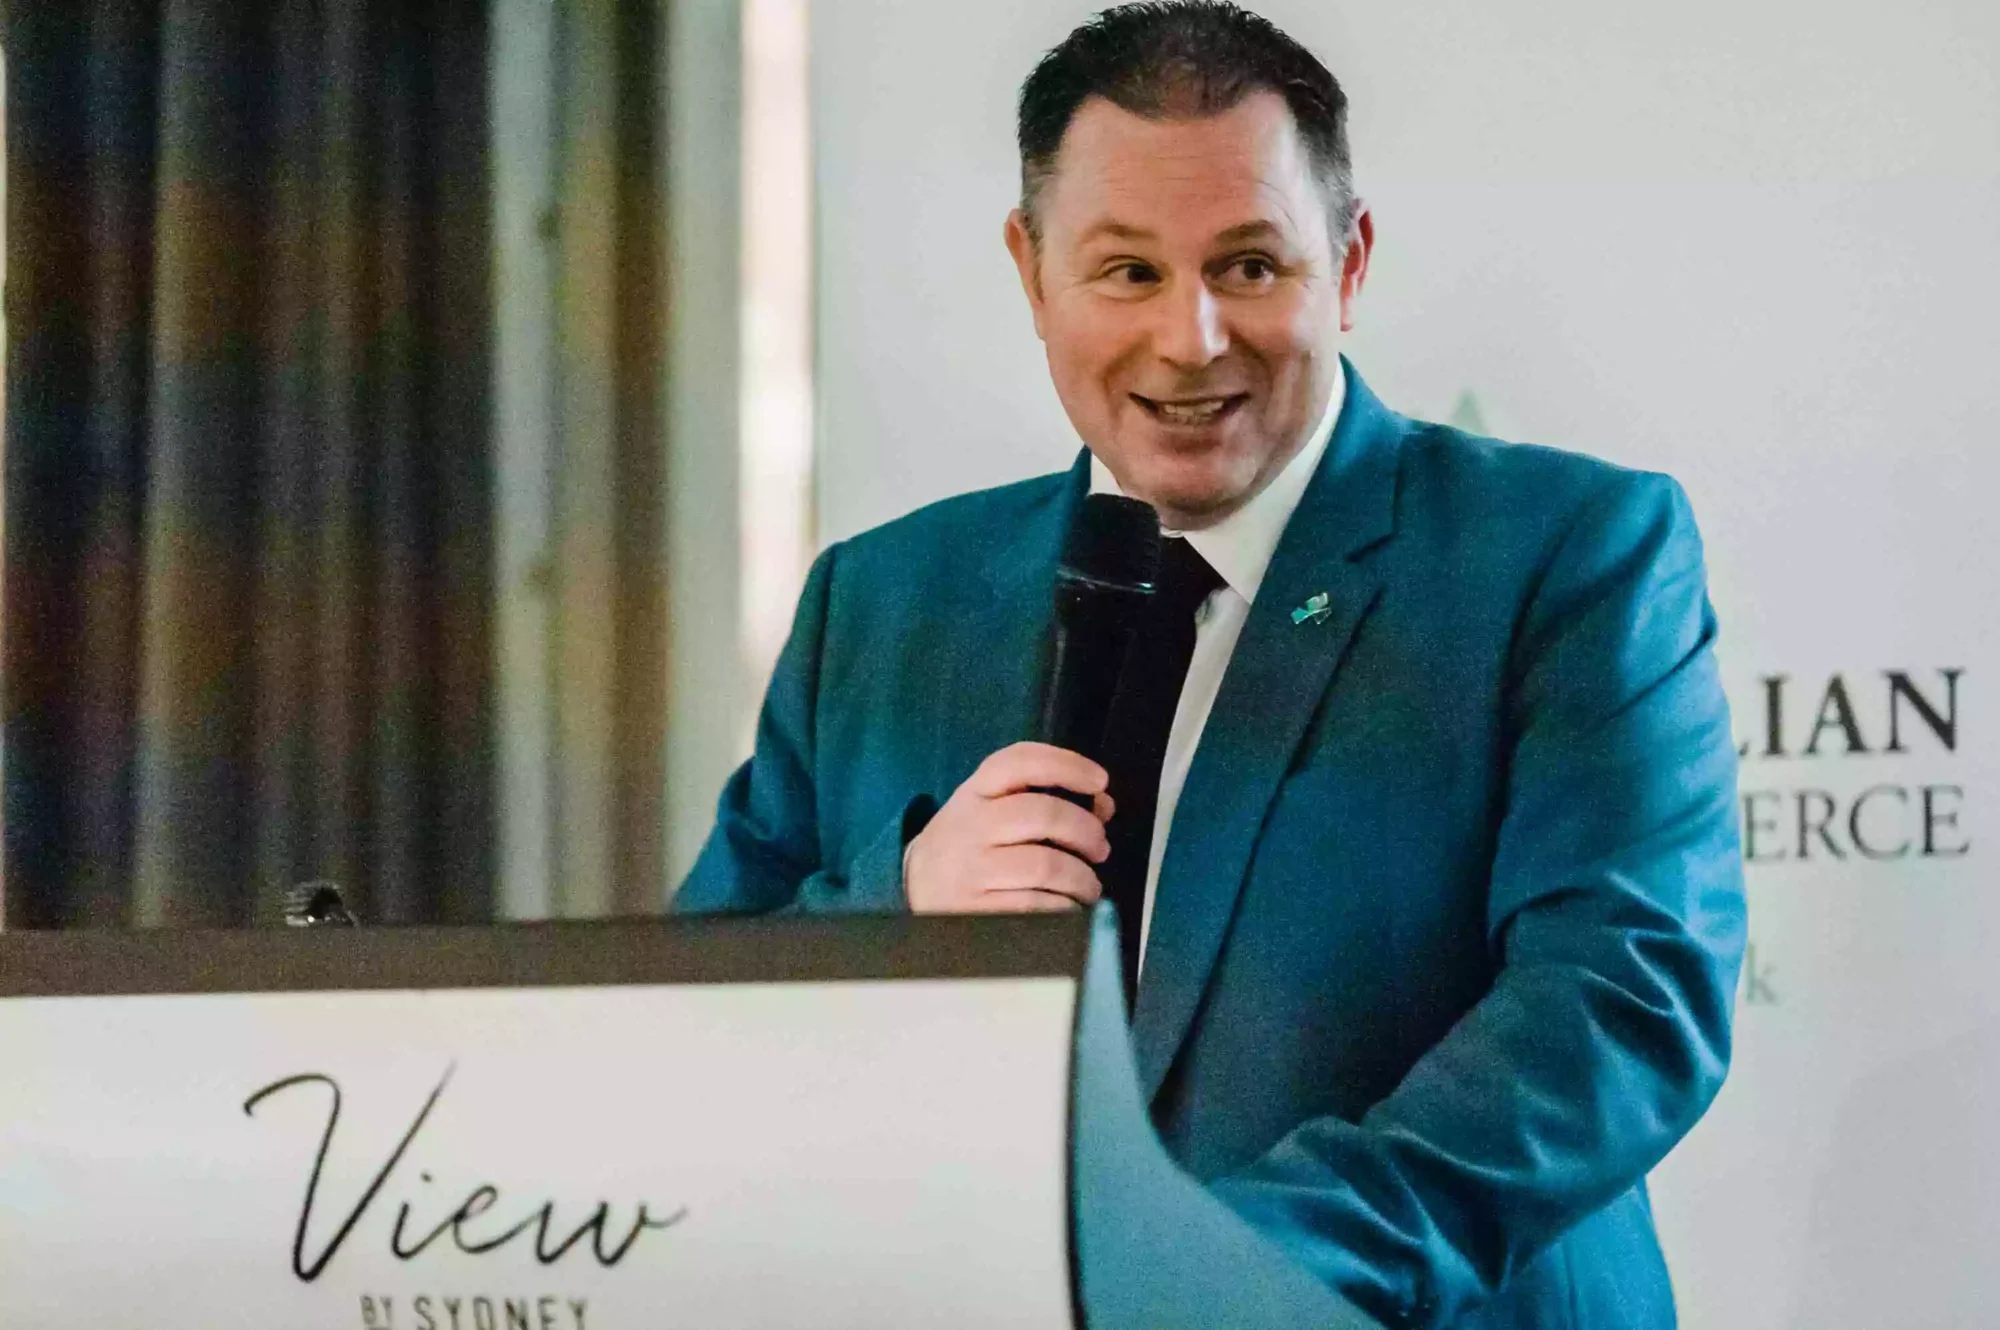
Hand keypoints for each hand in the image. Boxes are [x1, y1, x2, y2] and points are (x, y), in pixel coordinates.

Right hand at [904, 742, 1114, 913]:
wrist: (913, 890)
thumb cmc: (970, 846)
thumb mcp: (993, 811)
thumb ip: (1045, 800)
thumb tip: (1102, 805)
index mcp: (975, 793)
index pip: (1019, 762)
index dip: (1066, 765)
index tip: (1100, 780)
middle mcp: (970, 825)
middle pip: (1043, 814)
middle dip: (1086, 831)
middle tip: (1100, 848)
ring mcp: (972, 869)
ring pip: (1046, 865)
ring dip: (1082, 877)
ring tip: (1088, 886)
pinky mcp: (977, 910)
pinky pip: (1036, 906)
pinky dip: (1065, 908)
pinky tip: (1068, 908)